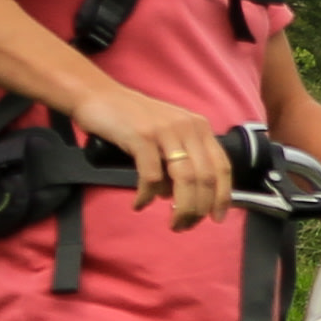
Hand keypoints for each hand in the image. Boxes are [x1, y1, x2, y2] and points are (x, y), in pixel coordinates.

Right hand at [69, 84, 236, 227]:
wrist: (98, 95)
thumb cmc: (132, 120)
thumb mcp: (167, 134)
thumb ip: (180, 160)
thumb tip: (183, 197)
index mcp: (199, 127)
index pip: (221, 167)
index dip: (222, 196)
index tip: (217, 218)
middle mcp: (188, 127)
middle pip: (205, 178)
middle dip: (199, 208)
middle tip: (185, 225)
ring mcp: (166, 131)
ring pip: (185, 179)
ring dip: (181, 207)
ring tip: (172, 222)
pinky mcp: (142, 136)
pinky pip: (152, 176)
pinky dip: (147, 195)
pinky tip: (140, 203)